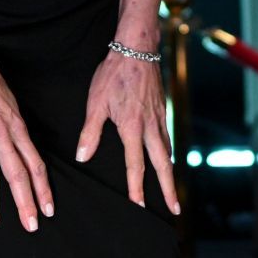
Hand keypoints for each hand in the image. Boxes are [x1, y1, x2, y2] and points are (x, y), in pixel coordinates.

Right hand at [0, 46, 52, 231]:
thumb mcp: (11, 104)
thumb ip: (15, 128)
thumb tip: (20, 146)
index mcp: (17, 128)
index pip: (35, 164)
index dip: (43, 188)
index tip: (48, 208)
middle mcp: (2, 135)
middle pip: (18, 175)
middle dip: (26, 203)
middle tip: (31, 226)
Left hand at [76, 47, 180, 215]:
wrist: (136, 48)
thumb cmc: (113, 74)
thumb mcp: (96, 102)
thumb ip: (90, 131)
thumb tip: (83, 156)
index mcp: (132, 127)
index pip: (135, 165)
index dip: (136, 188)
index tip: (139, 206)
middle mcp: (150, 126)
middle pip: (162, 164)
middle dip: (168, 189)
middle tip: (174, 209)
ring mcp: (159, 118)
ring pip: (167, 151)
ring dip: (170, 173)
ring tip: (172, 191)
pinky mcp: (161, 109)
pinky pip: (167, 138)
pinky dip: (169, 153)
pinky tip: (166, 157)